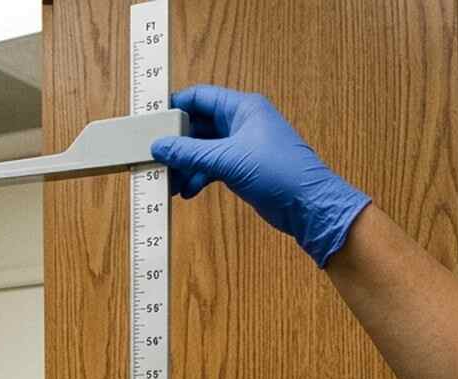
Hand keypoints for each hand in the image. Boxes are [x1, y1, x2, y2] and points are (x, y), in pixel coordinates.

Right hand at [150, 84, 370, 266]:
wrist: (306, 203)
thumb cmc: (277, 171)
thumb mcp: (227, 159)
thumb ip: (189, 152)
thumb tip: (159, 146)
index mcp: (241, 108)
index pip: (200, 97)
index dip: (175, 106)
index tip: (151, 121)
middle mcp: (240, 122)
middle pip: (198, 125)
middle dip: (176, 142)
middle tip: (154, 156)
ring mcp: (241, 146)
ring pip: (202, 149)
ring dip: (184, 164)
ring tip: (168, 181)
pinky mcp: (241, 167)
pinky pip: (210, 167)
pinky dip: (197, 177)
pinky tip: (187, 191)